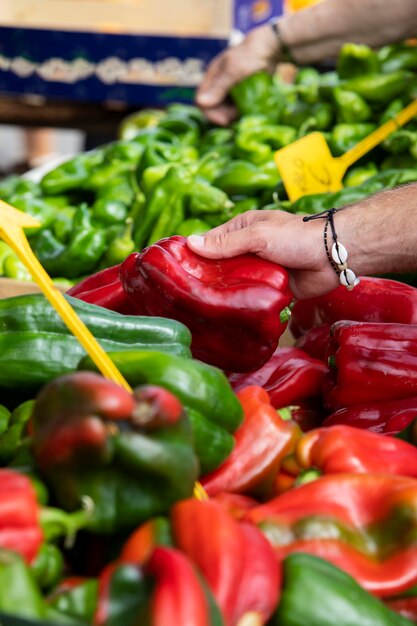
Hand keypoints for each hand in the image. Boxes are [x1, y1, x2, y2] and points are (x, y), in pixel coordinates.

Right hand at [186, 210, 338, 299]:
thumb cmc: (296, 237)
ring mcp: (259, 270)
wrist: (333, 256)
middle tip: (183, 296)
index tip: (174, 269)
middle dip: (206, 278)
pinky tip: (224, 314)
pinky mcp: (270, 288)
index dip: (193, 254)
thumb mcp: (257, 236)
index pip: (210, 241)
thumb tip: (190, 244)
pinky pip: (250, 296)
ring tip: (199, 308)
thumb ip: (226, 244)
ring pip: (234, 283)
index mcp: (242, 230)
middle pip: (220, 265)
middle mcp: (248, 249)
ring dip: (223, 293)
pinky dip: (241, 303)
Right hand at [196, 24, 280, 125]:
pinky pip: (234, 108)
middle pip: (212, 108)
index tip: (225, 121)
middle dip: (223, 116)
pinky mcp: (238, 93)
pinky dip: (239, 111)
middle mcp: (217, 84)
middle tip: (238, 115)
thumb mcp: (235, 70)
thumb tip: (201, 103)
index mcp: (211, 77)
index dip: (210, 114)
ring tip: (244, 109)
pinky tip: (248, 108)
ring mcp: (227, 89)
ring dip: (232, 115)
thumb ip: (219, 87)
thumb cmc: (251, 55)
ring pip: (223, 110)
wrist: (270, 47)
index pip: (201, 102)